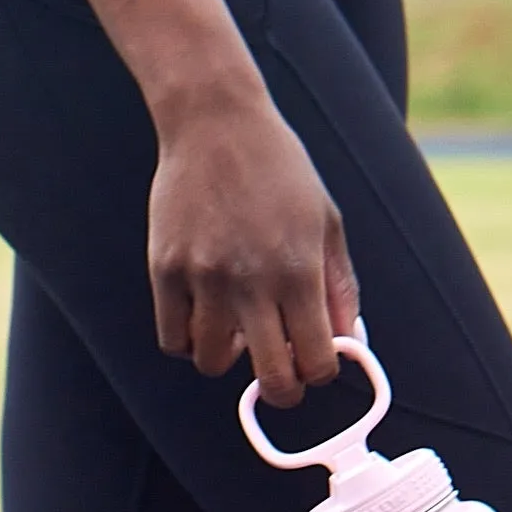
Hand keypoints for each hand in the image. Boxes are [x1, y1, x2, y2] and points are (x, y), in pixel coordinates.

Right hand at [147, 80, 360, 402]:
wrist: (215, 122)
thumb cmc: (279, 171)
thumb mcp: (325, 221)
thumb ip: (339, 287)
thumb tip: (347, 344)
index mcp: (300, 270)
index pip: (317, 361)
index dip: (319, 372)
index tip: (313, 359)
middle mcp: (252, 280)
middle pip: (270, 379)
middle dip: (281, 389)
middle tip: (279, 377)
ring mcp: (203, 277)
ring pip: (213, 363)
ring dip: (229, 357)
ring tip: (235, 327)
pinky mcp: (164, 269)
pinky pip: (173, 338)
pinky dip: (189, 340)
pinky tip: (203, 315)